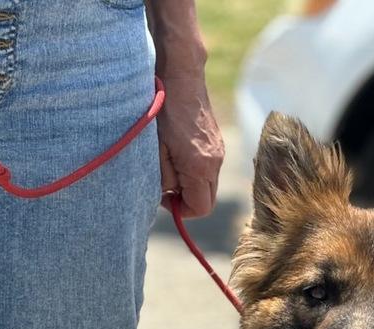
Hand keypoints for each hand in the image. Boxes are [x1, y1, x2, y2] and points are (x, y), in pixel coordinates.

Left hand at [157, 74, 224, 218]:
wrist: (181, 74)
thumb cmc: (163, 109)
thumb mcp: (155, 149)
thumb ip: (163, 178)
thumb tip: (168, 194)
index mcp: (200, 167)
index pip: (200, 208)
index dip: (181, 210)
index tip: (164, 197)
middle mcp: (215, 162)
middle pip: (207, 199)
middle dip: (187, 199)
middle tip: (166, 187)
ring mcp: (219, 152)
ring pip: (208, 184)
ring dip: (190, 184)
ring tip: (170, 167)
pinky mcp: (217, 142)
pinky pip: (209, 169)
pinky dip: (195, 171)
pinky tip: (178, 154)